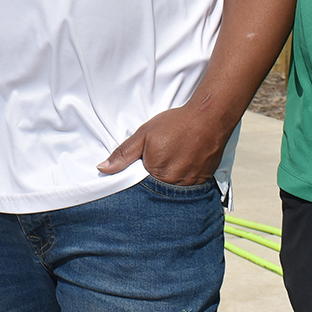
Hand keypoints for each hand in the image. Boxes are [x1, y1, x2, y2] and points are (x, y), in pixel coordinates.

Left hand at [97, 105, 225, 185]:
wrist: (210, 119)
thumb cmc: (176, 124)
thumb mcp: (144, 134)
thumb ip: (123, 153)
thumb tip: (102, 169)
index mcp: (155, 173)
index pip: (137, 189)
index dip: (134, 182)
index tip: (136, 173)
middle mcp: (172, 184)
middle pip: (155, 192)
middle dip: (151, 184)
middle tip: (157, 165)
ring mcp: (189, 186)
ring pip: (171, 193)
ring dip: (166, 183)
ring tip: (170, 165)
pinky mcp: (202, 183)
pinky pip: (187, 190)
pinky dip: (181, 182)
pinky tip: (182, 168)